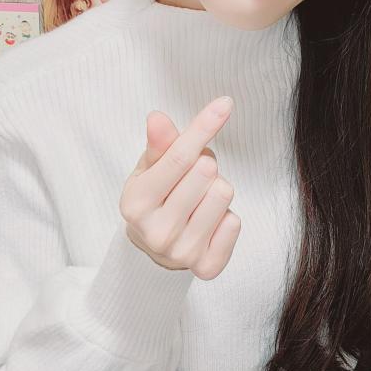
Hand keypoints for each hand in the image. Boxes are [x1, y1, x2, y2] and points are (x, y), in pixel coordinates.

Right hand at [119, 98, 239, 279]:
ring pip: (224, 194)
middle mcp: (156, 233)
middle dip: (205, 165)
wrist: (155, 249)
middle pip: (206, 172)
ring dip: (217, 189)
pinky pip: (234, 223)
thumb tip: (158, 118)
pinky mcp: (206, 267)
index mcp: (135, 204)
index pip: (178, 157)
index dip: (204, 127)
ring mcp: (181, 254)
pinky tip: (208, 222)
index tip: (225, 104)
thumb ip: (158, 144)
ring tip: (200, 200)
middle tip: (193, 178)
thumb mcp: (149, 169)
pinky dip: (226, 217)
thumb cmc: (156, 198)